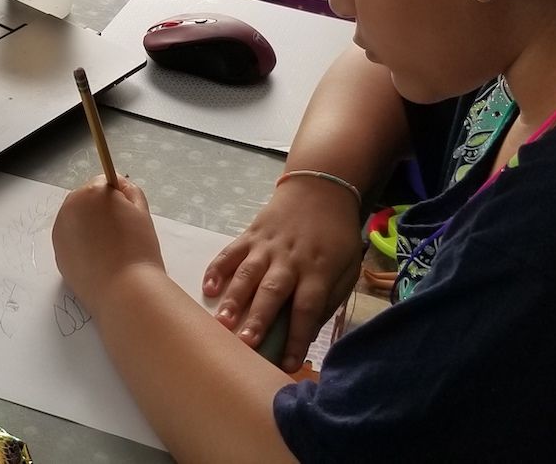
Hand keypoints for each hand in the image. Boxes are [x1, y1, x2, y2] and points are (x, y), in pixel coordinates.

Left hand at [53, 174, 164, 302]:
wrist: (123, 290)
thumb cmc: (138, 249)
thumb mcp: (141, 211)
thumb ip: (129, 190)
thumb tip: (118, 184)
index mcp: (89, 194)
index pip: (103, 184)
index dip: (118, 198)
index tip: (129, 216)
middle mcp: (68, 209)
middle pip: (86, 201)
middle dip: (101, 212)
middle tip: (122, 235)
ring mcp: (59, 233)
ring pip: (78, 222)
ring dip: (90, 228)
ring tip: (111, 249)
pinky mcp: (57, 255)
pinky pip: (72, 242)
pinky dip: (83, 247)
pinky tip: (99, 261)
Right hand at [203, 180, 364, 371]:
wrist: (320, 191)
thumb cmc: (335, 238)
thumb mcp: (347, 269)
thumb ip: (328, 299)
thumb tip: (306, 332)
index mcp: (318, 271)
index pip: (307, 309)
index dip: (297, 337)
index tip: (288, 365)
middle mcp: (290, 260)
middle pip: (273, 291)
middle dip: (259, 318)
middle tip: (245, 343)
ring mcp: (267, 246)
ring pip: (247, 273)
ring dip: (234, 298)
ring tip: (221, 322)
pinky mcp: (250, 235)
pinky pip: (230, 252)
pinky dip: (217, 269)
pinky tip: (208, 288)